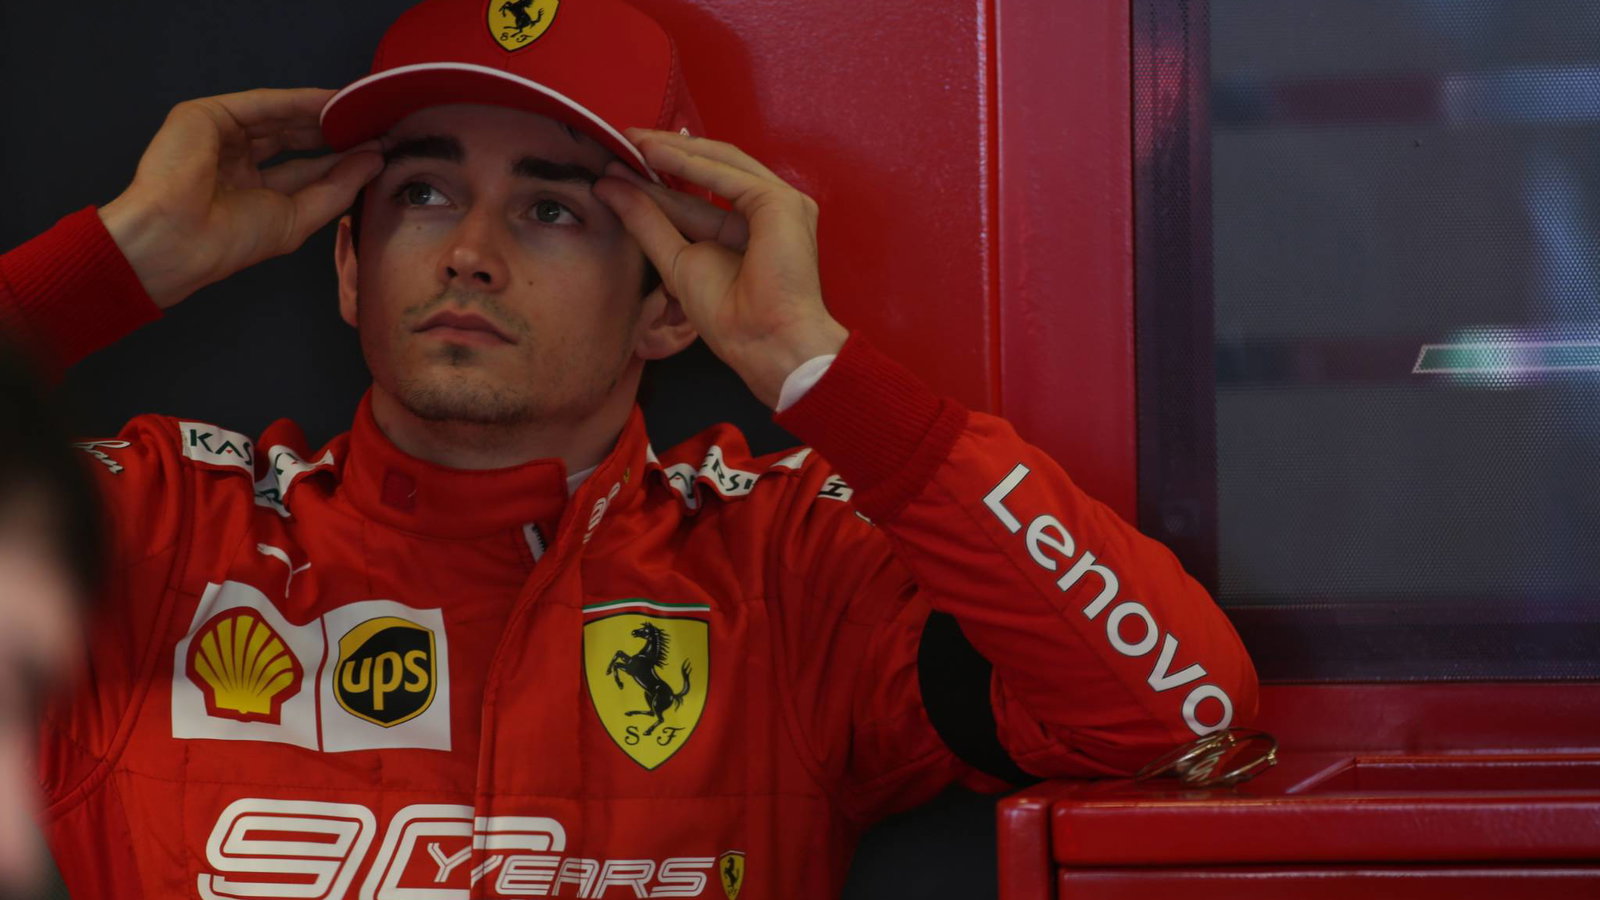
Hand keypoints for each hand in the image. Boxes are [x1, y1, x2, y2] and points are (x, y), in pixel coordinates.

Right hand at [99, 88, 383, 309]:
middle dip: (337, 134)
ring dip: (323, 114)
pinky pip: (262, 103)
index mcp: (251, 190)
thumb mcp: (298, 216)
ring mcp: (219, 135)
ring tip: (363, 113)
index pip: (306, 168)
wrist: (179, 239)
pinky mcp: (206, 115)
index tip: (380, 152)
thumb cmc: (230, 241)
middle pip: (295, 138)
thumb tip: (374, 161)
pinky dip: (298, 101)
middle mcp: (235, 160)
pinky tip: (332, 102)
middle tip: (378, 127)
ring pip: (280, 117)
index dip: (342, 160)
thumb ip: (338, 188)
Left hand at [593, 131, 847, 407]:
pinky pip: (730, 175)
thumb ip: (647, 222)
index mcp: (746, 228)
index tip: (618, 168)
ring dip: (674, 151)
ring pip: (720, 164)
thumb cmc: (730, 317)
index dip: (659, 179)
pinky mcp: (782, 202)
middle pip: (710, 170)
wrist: (763, 341)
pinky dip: (691, 163)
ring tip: (631, 141)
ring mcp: (778, 203)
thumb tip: (609, 188)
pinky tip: (655, 154)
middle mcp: (764, 211)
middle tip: (622, 140)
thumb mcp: (676, 261)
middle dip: (665, 155)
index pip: (699, 193)